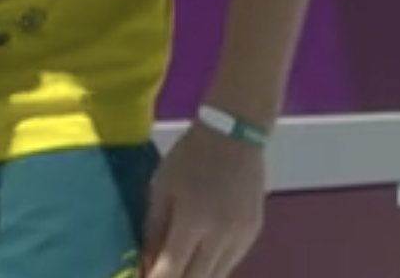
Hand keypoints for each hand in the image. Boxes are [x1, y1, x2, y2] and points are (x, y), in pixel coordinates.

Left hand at [144, 125, 267, 277]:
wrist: (235, 134)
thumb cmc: (190, 157)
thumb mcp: (161, 189)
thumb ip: (154, 231)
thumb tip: (146, 266)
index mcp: (193, 222)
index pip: (171, 272)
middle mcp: (220, 236)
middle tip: (160, 277)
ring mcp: (241, 237)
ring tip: (179, 272)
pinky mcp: (253, 234)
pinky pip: (230, 264)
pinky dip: (212, 269)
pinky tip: (199, 262)